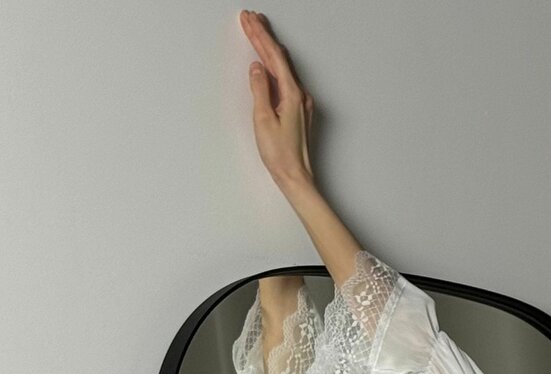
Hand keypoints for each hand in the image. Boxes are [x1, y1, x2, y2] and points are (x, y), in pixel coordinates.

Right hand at [241, 11, 314, 187]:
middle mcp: (300, 96)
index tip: (249, 20)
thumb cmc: (281, 155)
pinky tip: (267, 62)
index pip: (274, 56)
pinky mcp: (299, 111)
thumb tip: (257, 68)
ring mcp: (301, 103)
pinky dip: (274, 66)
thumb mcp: (264, 120)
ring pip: (283, 68)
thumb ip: (260, 90)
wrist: (297, 178)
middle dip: (264, 37)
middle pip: (280, 58)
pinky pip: (285, 80)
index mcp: (292, 94)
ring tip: (257, 32)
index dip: (260, 36)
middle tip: (250, 18)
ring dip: (268, 49)